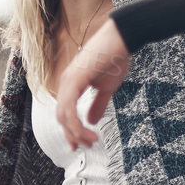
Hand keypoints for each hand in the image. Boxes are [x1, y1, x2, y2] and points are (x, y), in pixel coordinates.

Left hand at [55, 18, 129, 149]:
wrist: (122, 38)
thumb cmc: (115, 58)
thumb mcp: (107, 88)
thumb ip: (98, 105)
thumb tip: (91, 121)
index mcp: (71, 85)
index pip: (64, 113)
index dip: (71, 132)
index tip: (80, 146)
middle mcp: (65, 83)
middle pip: (62, 118)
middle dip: (73, 136)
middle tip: (87, 146)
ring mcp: (68, 81)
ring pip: (64, 116)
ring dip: (77, 133)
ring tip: (92, 141)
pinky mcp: (74, 80)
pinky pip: (69, 109)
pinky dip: (76, 124)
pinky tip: (89, 130)